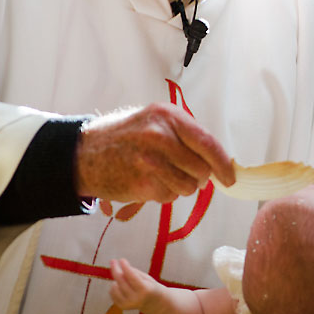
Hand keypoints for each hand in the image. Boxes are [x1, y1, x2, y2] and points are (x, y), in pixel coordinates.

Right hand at [75, 103, 234, 202]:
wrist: (84, 153)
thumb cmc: (125, 137)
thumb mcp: (154, 121)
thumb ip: (185, 135)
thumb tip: (218, 160)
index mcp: (168, 116)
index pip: (208, 143)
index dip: (223, 164)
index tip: (230, 178)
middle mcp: (160, 136)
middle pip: (202, 169)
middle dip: (198, 177)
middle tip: (183, 174)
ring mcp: (150, 161)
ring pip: (188, 187)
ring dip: (180, 187)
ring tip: (161, 176)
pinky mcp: (141, 184)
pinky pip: (168, 197)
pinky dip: (162, 194)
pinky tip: (147, 182)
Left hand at [109, 257, 156, 310]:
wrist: (152, 302)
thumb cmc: (149, 286)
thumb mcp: (146, 277)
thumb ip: (133, 273)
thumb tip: (117, 269)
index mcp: (144, 290)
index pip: (132, 277)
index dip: (126, 267)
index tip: (121, 259)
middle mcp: (135, 299)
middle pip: (121, 282)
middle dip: (116, 269)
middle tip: (113, 261)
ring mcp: (127, 304)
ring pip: (114, 287)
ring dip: (116, 279)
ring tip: (123, 278)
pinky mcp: (121, 306)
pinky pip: (111, 293)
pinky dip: (114, 286)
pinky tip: (120, 285)